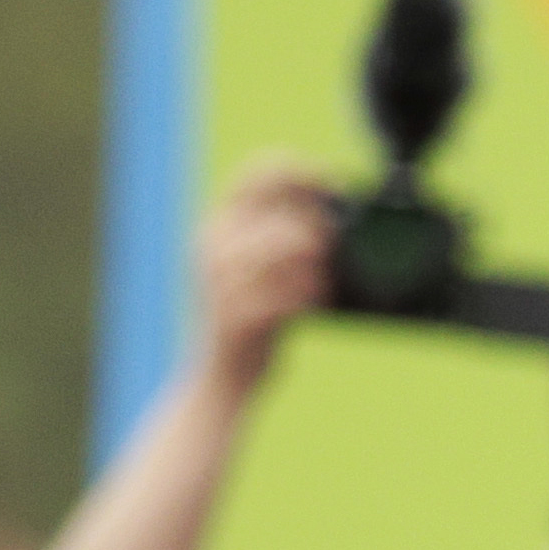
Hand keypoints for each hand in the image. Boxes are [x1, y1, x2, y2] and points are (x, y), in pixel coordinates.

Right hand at [198, 161, 336, 392]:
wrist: (220, 381)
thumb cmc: (248, 324)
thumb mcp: (252, 272)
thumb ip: (277, 241)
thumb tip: (323, 219)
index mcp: (216, 229)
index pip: (254, 174)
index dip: (298, 168)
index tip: (331, 180)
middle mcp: (213, 247)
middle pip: (279, 207)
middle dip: (318, 221)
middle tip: (335, 241)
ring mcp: (223, 282)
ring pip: (288, 246)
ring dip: (319, 260)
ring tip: (324, 278)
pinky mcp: (241, 317)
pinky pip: (290, 293)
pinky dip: (313, 295)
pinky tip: (318, 303)